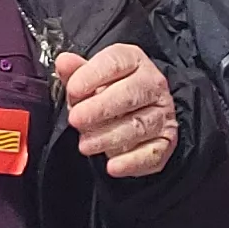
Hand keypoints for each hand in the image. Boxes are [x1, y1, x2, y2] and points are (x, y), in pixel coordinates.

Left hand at [55, 43, 177, 178]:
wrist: (141, 113)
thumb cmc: (111, 93)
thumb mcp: (92, 78)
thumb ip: (76, 72)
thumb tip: (64, 62)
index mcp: (134, 61)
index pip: (116, 63)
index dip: (92, 76)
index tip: (73, 90)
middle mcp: (153, 85)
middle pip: (129, 94)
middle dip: (99, 108)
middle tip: (76, 119)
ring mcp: (162, 114)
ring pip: (138, 126)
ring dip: (109, 137)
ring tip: (85, 145)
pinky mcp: (165, 141)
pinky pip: (151, 153)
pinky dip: (130, 162)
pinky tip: (112, 166)